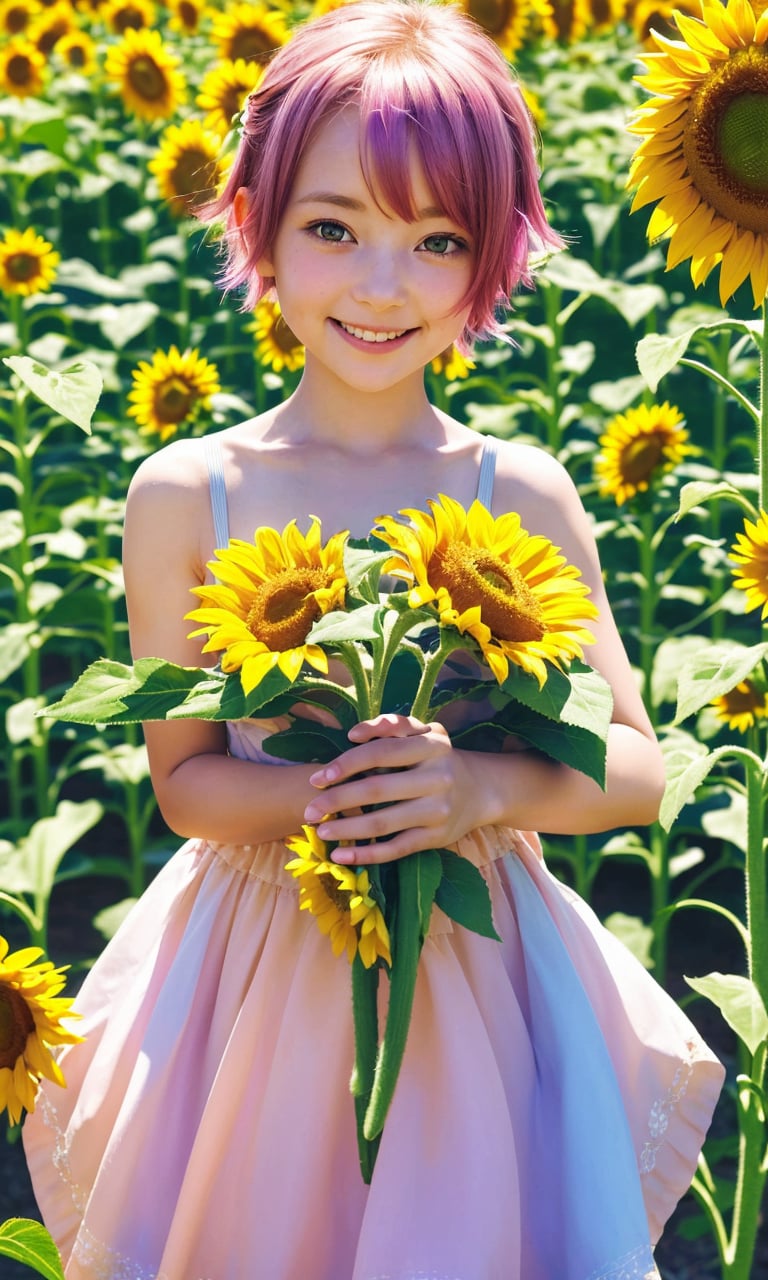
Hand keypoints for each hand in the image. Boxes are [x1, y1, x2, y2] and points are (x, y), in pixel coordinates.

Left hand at [302, 713, 481, 862]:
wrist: (480, 789)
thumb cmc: (437, 756)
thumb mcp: (423, 731)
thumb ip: (391, 726)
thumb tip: (355, 734)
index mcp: (431, 746)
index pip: (380, 753)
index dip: (346, 764)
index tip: (317, 778)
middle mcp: (438, 777)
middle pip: (377, 790)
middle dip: (337, 801)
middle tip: (309, 810)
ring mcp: (438, 811)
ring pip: (384, 823)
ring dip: (347, 830)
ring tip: (320, 832)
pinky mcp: (436, 838)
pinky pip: (396, 849)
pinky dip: (366, 855)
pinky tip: (342, 856)